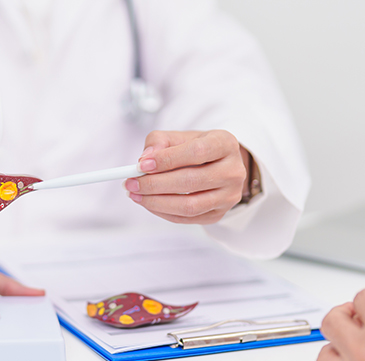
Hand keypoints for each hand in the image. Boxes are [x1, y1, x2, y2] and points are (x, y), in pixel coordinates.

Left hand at [124, 130, 249, 224]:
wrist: (218, 166)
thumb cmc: (196, 148)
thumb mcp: (180, 137)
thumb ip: (160, 141)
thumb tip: (145, 159)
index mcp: (225, 144)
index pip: (196, 152)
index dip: (167, 160)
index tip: (141, 165)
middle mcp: (233, 171)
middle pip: (191, 181)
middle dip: (155, 184)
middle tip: (131, 183)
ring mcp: (229, 196)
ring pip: (189, 205)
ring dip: (157, 202)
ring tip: (135, 194)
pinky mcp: (219, 214)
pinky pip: (187, 218)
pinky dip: (163, 212)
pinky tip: (148, 203)